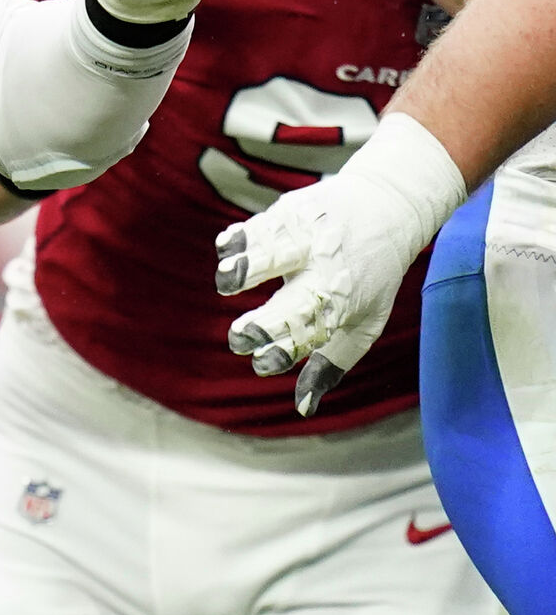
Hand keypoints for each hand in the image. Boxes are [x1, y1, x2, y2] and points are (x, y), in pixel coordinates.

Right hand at [217, 112, 464, 416]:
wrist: (387, 206)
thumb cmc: (369, 277)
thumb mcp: (362, 324)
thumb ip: (330, 364)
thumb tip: (303, 408)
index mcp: (344, 302)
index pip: (311, 334)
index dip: (283, 352)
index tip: (259, 363)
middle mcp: (328, 270)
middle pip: (295, 301)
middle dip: (265, 324)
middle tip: (237, 339)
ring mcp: (309, 238)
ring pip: (274, 254)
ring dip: (246, 268)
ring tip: (226, 282)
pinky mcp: (292, 209)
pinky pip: (260, 224)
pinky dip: (240, 238)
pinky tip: (227, 250)